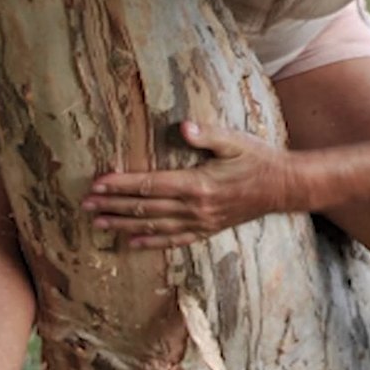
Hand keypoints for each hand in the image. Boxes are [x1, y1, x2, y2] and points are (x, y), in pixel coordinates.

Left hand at [83, 122, 300, 249]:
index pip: (150, 185)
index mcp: (198, 184)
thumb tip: (184, 127)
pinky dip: (150, 242)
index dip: (121, 184)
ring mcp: (201, 222)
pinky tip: (131, 243)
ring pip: (154, 227)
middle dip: (113, 205)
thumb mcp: (235, 141)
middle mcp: (196, 208)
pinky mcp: (208, 230)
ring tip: (99, 223)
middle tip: (86, 205)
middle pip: (145, 208)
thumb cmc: (258, 159)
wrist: (284, 188)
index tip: (98, 183)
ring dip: (123, 225)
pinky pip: (174, 240)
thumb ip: (208, 135)